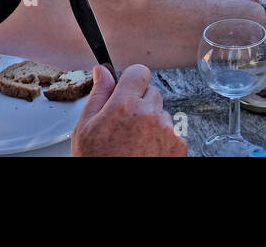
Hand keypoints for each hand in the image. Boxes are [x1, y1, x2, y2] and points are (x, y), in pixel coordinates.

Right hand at [71, 64, 186, 156]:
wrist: (114, 195)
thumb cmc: (97, 162)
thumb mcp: (86, 129)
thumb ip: (98, 95)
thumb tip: (102, 70)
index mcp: (125, 106)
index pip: (139, 72)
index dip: (131, 81)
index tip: (127, 90)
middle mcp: (150, 115)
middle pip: (152, 93)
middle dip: (140, 104)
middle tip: (125, 126)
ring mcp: (167, 131)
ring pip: (162, 114)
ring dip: (151, 123)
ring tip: (134, 143)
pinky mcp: (179, 145)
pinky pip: (172, 132)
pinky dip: (162, 139)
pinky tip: (145, 152)